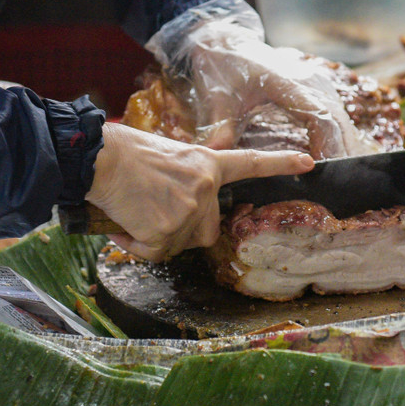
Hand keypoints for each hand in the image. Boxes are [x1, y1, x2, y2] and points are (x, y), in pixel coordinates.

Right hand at [84, 122, 314, 260]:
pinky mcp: (166, 230)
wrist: (95, 158)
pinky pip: (153, 252)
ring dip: (154, 237)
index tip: (308, 162)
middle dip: (182, 231)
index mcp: (206, 164)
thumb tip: (183, 199)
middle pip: (206, 230)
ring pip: (178, 244)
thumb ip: (187, 176)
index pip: (250, 163)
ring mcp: (188, 210)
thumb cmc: (122, 153)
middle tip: (152, 211)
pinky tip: (122, 223)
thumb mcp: (167, 155)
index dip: (280, 164)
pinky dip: (135, 244)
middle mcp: (205, 187)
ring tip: (132, 210)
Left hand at [148, 0, 380, 158]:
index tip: (321, 168)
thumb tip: (215, 153)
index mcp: (286, 82)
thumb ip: (219, 127)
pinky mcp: (314, 89)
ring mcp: (314, 83)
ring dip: (342, 144)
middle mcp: (306, 81)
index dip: (325, 143)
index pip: (318, 115)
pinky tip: (333, 157)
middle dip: (340, 150)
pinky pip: (333, 114)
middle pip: (336, 119)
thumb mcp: (217, 98)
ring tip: (340, 175)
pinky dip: (336, 136)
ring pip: (339, 117)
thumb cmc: (222, 69)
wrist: (225, 42)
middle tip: (337, 181)